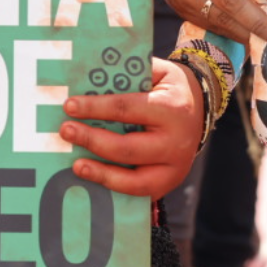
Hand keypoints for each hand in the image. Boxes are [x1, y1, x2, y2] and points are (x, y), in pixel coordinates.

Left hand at [58, 58, 204, 197]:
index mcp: (171, 108)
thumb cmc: (169, 88)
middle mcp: (176, 142)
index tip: (69, 106)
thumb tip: (87, 82)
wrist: (199, 108)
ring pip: (134, 181)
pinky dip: (114, 190)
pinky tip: (94, 182)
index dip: (95, 108)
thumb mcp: (156, 71)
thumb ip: (128, 74)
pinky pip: (139, 194)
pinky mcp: (169, 183)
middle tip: (66, 132)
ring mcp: (175, 168)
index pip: (126, 109)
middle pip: (127, 148)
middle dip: (92, 141)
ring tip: (76, 165)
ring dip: (101, 174)